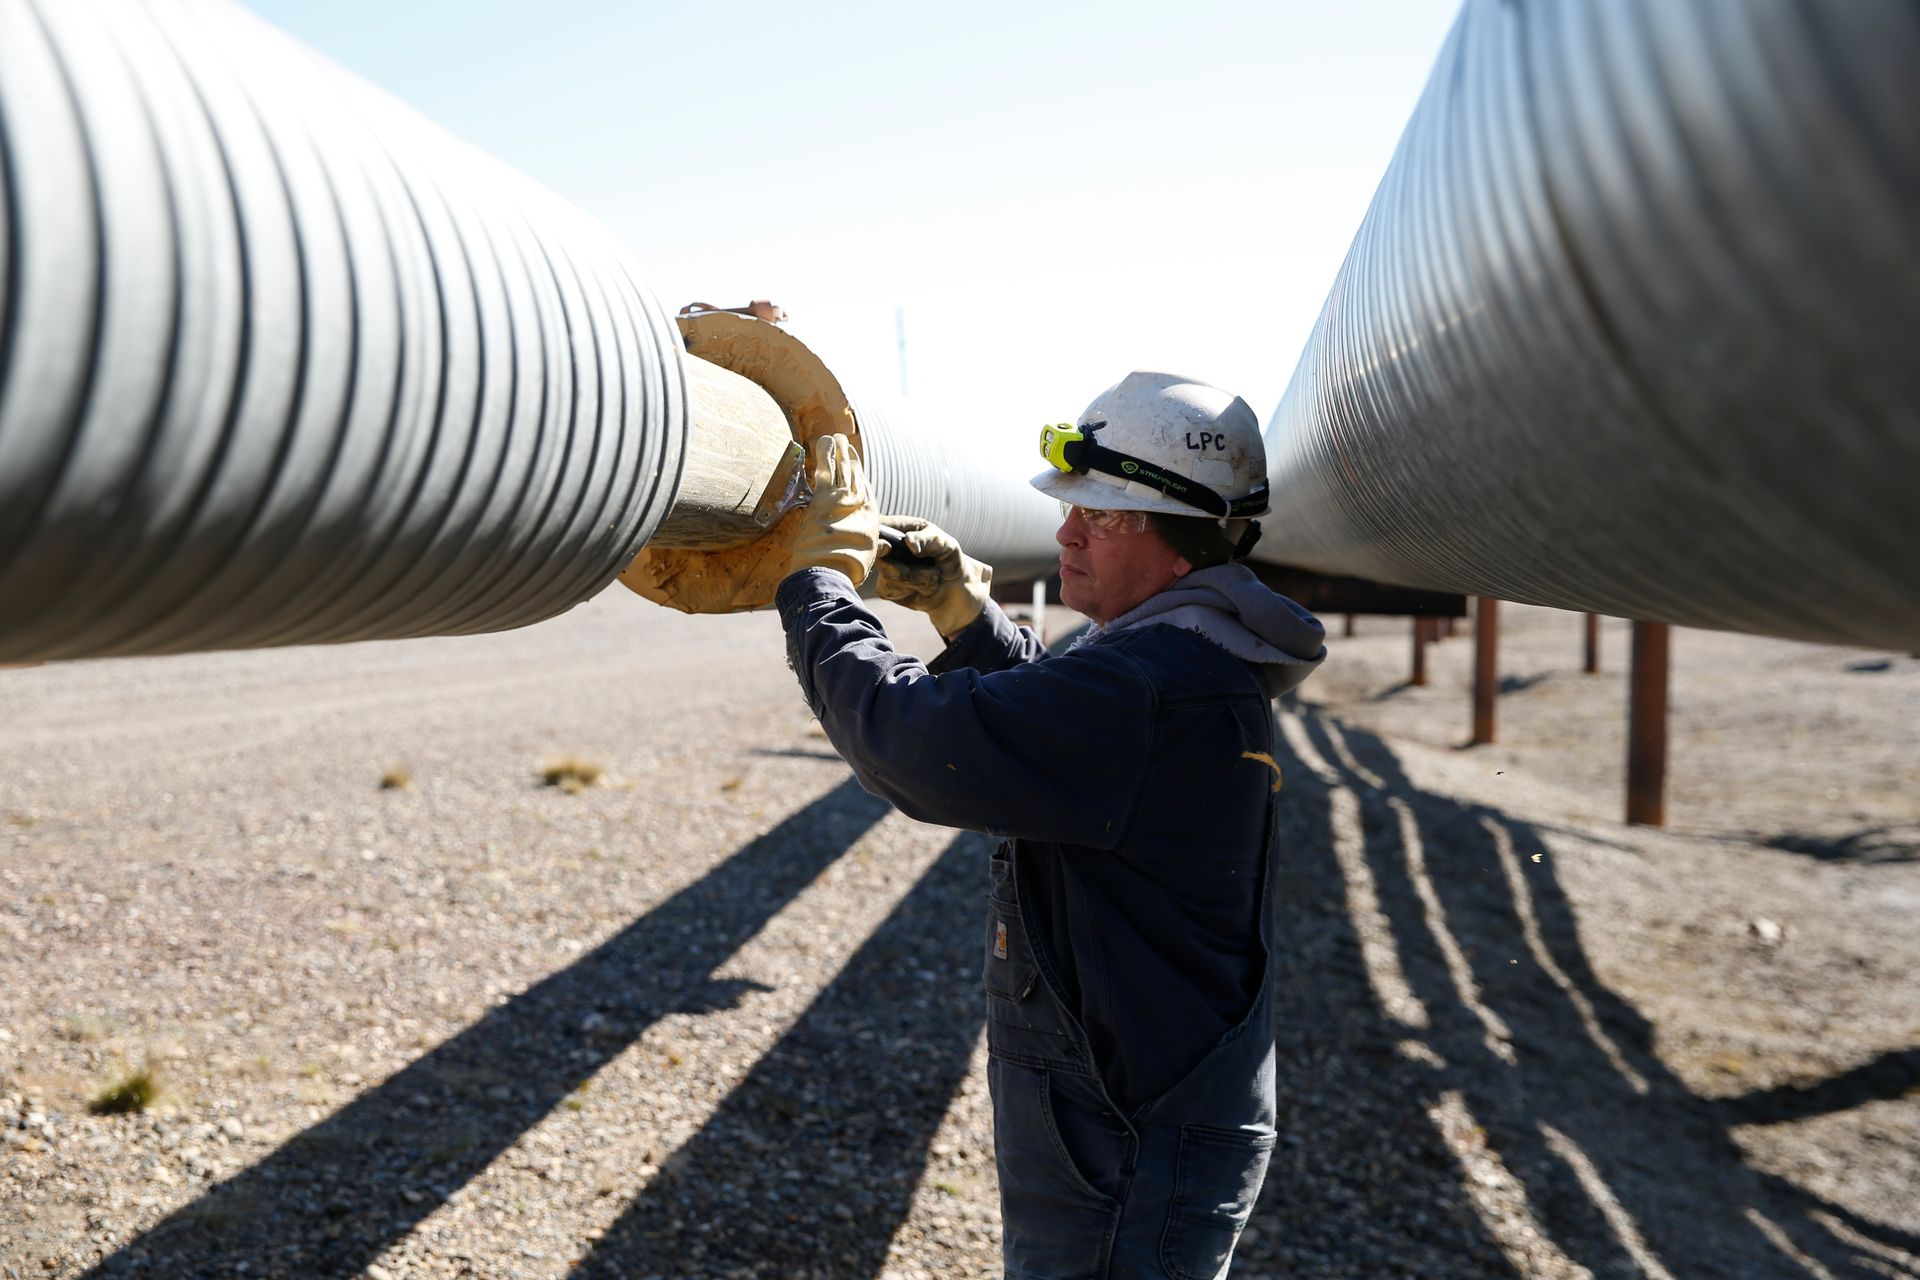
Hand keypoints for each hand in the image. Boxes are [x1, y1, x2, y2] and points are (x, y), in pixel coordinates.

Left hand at [790, 435, 878, 584]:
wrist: (832, 569)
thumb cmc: (847, 569)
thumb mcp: (866, 557)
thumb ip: (870, 548)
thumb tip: (878, 548)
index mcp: (870, 516)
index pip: (865, 490)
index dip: (860, 477)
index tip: (856, 468)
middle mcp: (859, 503)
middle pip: (855, 474)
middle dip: (849, 458)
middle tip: (845, 443)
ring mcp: (842, 498)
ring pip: (841, 467)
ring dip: (838, 450)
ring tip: (835, 437)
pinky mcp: (824, 496)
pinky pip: (825, 469)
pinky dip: (824, 454)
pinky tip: (823, 441)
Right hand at [875, 515, 992, 638]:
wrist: (958, 592)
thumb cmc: (951, 561)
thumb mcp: (946, 544)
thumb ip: (928, 540)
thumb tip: (908, 542)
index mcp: (901, 529)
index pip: (878, 525)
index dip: (876, 534)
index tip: (888, 546)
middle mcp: (890, 547)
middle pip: (877, 551)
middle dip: (903, 561)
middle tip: (921, 561)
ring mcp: (886, 567)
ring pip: (888, 572)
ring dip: (916, 577)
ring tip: (933, 575)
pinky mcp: (887, 588)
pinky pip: (890, 589)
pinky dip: (911, 589)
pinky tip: (924, 587)